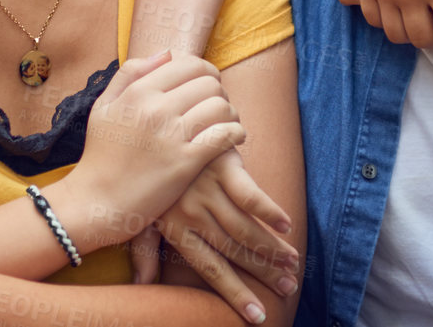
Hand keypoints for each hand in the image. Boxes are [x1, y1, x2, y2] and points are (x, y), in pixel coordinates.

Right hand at [54, 50, 245, 250]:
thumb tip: (166, 54)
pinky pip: (224, 135)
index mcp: (139, 91)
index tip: (207, 84)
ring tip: (227, 123)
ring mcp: (171, 135)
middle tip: (217, 106)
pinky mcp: (185, 162)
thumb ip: (130, 74)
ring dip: (230, 113)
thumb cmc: (101, 154)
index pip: (190, 64)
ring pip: (220, 106)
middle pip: (209, 83)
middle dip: (219, 92)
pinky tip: (233, 138)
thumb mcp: (104, 106)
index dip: (206, 72)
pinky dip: (235, 133)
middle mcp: (156, 108)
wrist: (96, 201)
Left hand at [131, 149, 297, 322]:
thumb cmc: (150, 176)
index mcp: (175, 229)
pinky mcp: (222, 164)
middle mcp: (192, 212)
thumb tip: (141, 284)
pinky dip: (269, 209)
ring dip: (272, 247)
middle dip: (264, 272)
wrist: (156, 125)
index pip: (210, 268)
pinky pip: (249, 193)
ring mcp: (207, 188)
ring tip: (292, 263)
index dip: (235, 293)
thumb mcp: (140, 214)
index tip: (257, 316)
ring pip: (245, 228)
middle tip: (288, 287)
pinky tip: (286, 224)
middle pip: (234, 251)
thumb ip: (145, 250)